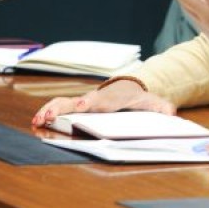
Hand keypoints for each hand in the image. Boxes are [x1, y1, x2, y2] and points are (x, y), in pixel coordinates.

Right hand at [31, 79, 175, 126]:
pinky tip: (37, 121)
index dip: (89, 102)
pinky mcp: (76, 105)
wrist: (127, 87)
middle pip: (74, 101)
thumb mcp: (151, 101)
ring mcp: (83, 101)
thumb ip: (161, 107)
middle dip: (60, 108)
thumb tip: (171, 112)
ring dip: (49, 111)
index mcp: (109, 98)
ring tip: (36, 120)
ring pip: (62, 103)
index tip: (82, 104)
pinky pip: (59, 107)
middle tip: (46, 116)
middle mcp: (93, 98)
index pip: (98, 100)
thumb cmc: (137, 97)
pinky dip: (47, 112)